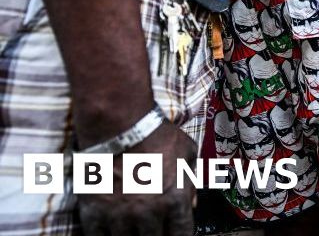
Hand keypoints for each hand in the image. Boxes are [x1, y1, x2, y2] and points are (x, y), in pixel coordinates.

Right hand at [78, 121, 197, 235]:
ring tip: (134, 229)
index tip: (175, 232)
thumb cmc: (156, 135)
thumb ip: (191, 181)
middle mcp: (149, 213)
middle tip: (154, 229)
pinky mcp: (94, 212)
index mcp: (175, 200)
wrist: (120, 126)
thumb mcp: (187, 154)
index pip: (181, 234)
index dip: (179, 235)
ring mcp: (120, 215)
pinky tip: (110, 231)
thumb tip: (192, 203)